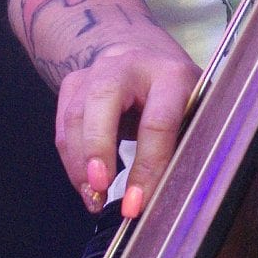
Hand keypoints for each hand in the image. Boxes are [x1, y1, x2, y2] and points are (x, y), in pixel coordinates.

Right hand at [54, 29, 200, 219]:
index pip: (156, 123)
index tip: (135, 204)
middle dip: (97, 150)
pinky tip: (84, 181)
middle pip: (102, 101)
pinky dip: (70, 157)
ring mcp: (97, 70)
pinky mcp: (74, 82)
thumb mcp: (194, 109)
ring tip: (93, 197)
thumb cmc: (175, 90)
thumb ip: (184, 142)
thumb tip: (172, 194)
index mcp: (170, 74)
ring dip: (78, 163)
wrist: (145, 52)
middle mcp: (130, 65)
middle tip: (100, 189)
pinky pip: (63, 123)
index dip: (146, 167)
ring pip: (76, 115)